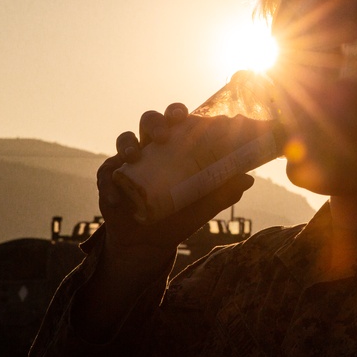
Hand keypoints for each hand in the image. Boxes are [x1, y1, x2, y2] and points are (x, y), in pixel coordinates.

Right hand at [97, 103, 254, 250]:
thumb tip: (249, 179)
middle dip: (154, 122)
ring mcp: (128, 161)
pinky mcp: (109, 178)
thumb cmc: (178, 217)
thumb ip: (223, 193)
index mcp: (173, 147)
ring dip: (127, 144)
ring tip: (134, 156)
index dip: (176, 113)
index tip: (182, 115)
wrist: (150, 243)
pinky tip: (117, 193)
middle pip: (149, 121)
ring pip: (124, 139)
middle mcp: (150, 148)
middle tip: (161, 136)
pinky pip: (107, 172)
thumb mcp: (202, 206)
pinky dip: (110, 180)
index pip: (174, 121)